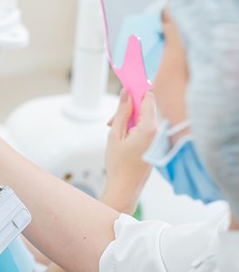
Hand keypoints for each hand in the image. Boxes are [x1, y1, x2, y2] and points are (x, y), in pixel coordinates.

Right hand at [102, 89, 156, 213]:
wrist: (125, 188)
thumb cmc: (119, 165)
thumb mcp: (115, 134)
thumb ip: (121, 111)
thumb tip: (126, 93)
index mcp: (150, 128)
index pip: (147, 98)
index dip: (136, 89)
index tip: (127, 83)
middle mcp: (158, 132)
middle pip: (146, 107)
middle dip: (129, 108)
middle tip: (112, 120)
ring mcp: (159, 138)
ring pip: (145, 118)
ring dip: (130, 119)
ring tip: (114, 131)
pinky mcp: (156, 144)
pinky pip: (147, 128)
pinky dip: (134, 128)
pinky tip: (122, 137)